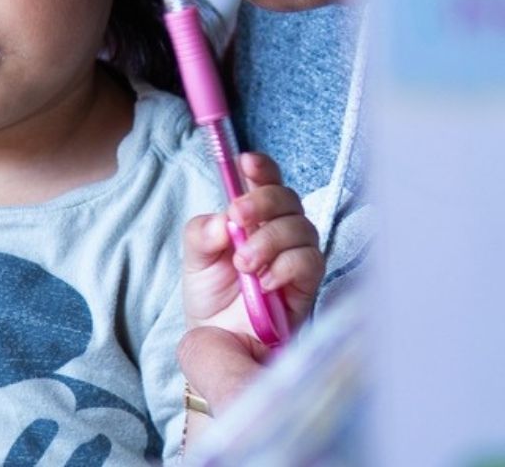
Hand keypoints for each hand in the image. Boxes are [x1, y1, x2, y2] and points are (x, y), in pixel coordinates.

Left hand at [178, 153, 322, 411]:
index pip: (266, 180)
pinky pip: (309, 262)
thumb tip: (222, 220)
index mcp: (253, 216)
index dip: (261, 167)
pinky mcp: (308, 284)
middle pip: (287, 198)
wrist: (219, 342)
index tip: (247, 163)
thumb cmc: (211, 296)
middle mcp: (280, 230)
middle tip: (236, 218)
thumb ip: (201, 234)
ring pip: (300, 227)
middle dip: (262, 202)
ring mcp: (296, 255)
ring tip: (244, 263)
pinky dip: (285, 266)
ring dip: (270, 239)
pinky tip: (264, 281)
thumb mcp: (195, 261)